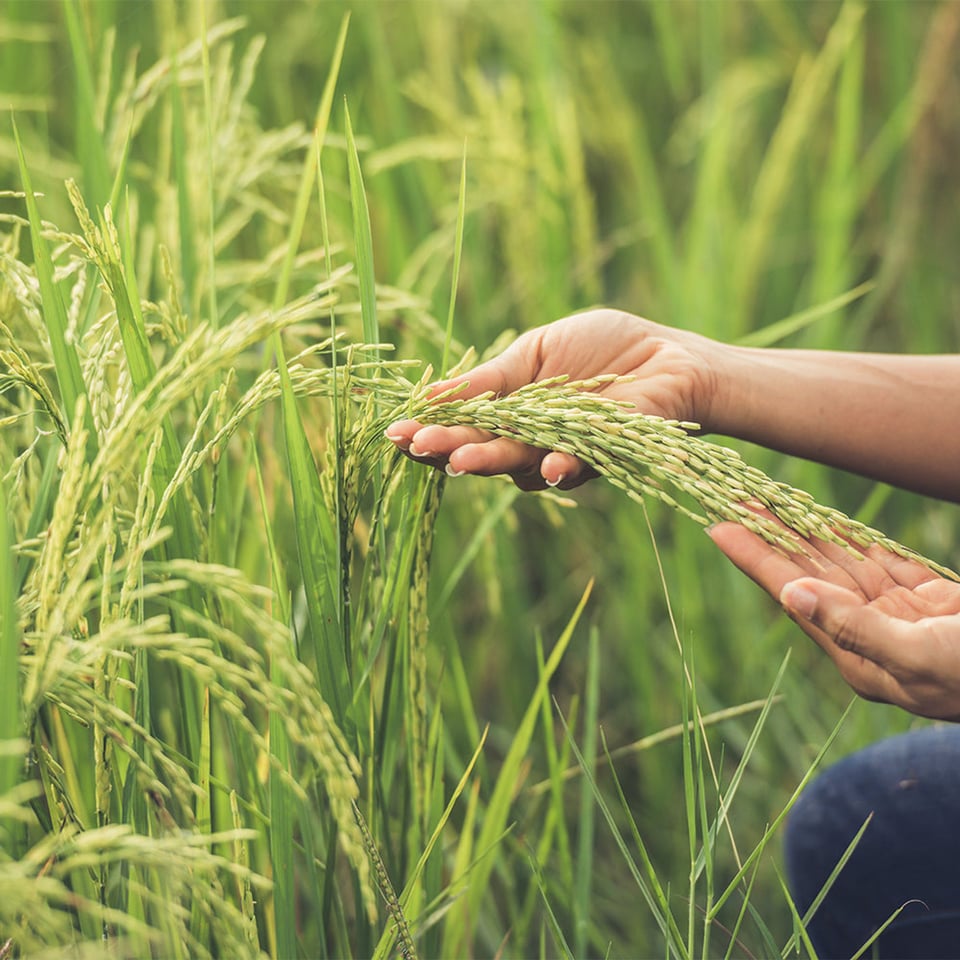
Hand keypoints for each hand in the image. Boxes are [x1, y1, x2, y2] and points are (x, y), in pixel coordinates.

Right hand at [386, 309, 722, 489]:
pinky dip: (559, 467)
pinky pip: (575, 467)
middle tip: (419, 447)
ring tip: (461, 459)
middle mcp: (529, 440)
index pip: (460, 426)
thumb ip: (492, 379)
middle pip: (481, 450)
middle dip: (448, 449)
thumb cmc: (602, 347)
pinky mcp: (602, 457)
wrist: (667, 355)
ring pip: (519, 464)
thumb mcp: (536, 351)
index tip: (395, 431)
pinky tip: (546, 466)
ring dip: (491, 461)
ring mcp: (562, 452)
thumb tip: (432, 394)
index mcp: (509, 412)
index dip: (429, 430)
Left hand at [709, 522, 959, 721]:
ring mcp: (897, 617)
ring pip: (839, 564)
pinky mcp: (926, 602)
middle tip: (731, 497)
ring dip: (803, 531)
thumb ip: (854, 628)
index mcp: (858, 655)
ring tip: (765, 500)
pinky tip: (820, 520)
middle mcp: (868, 635)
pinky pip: (878, 562)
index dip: (755, 558)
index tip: (717, 525)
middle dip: (770, 536)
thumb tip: (791, 596)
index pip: (793, 595)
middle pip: (806, 574)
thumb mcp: (920, 656)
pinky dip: (850, 538)